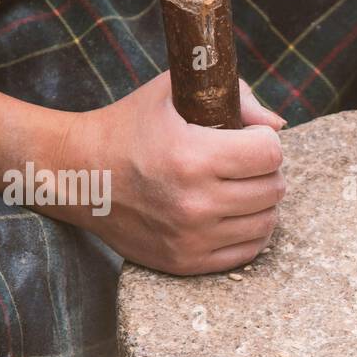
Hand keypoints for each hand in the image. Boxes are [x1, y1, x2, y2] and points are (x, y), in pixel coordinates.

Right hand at [69, 71, 285, 274]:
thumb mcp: (172, 94)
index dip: (265, 141)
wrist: (78, 176)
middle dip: (266, 171)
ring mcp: (191, 237)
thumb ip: (234, 97)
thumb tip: (278, 126)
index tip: (248, 138)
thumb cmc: (129, 128)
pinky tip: (233, 214)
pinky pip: (248, 251)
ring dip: (261, 202)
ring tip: (240, 187)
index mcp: (191, 156)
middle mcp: (194, 202)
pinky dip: (249, 232)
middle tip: (245, 163)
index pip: (270, 154)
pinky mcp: (186, 262)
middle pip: (273, 189)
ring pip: (267, 222)